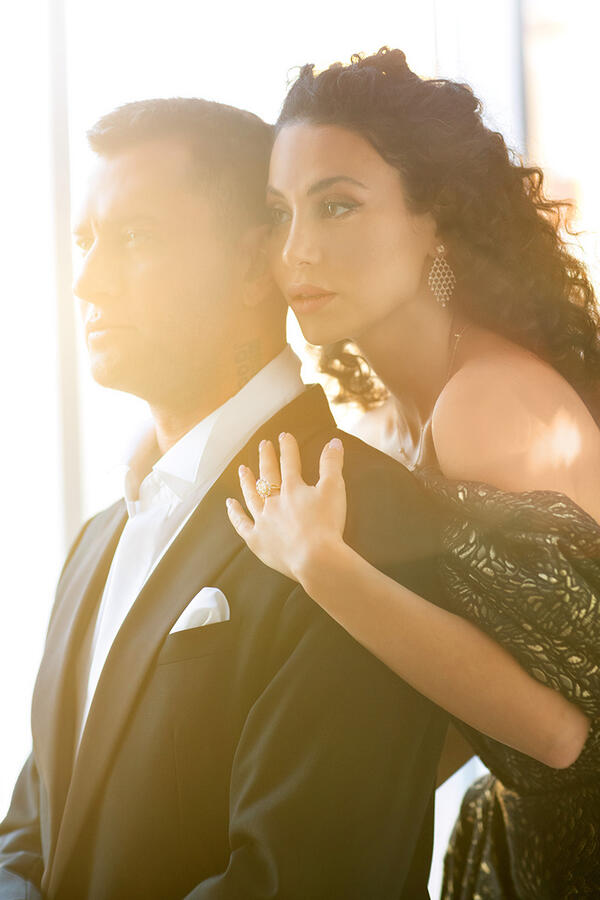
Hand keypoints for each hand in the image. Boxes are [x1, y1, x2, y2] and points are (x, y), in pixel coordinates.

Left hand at [226, 432, 346, 581]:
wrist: (315, 558)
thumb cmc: (327, 525)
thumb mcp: (334, 489)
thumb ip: (332, 464)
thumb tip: (334, 441)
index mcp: (293, 488)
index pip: (289, 462)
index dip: (287, 448)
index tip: (284, 436)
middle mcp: (274, 502)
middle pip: (268, 475)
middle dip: (266, 458)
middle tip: (263, 444)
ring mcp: (263, 521)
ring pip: (251, 496)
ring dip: (247, 481)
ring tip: (242, 469)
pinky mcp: (257, 540)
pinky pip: (242, 524)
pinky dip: (235, 513)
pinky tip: (230, 504)